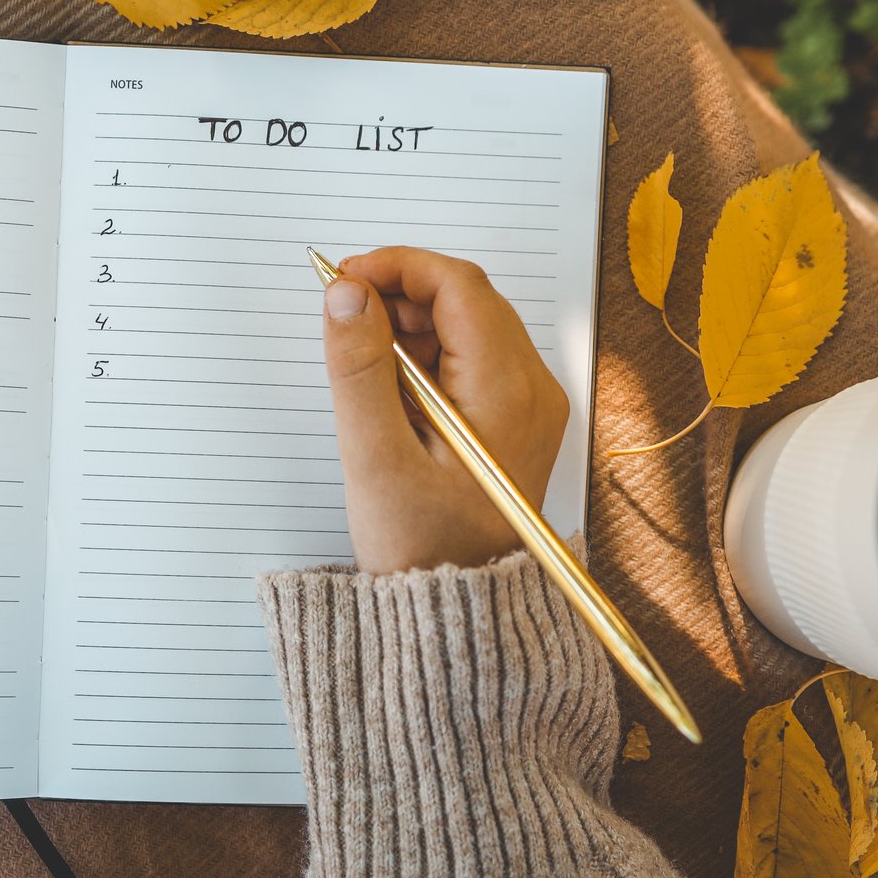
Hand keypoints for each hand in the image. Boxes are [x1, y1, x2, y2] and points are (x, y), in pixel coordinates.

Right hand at [319, 247, 568, 574]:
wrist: (458, 611)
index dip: (398, 267)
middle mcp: (532, 389)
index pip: (460, 286)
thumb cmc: (423, 547)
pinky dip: (427, 353)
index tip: (346, 277)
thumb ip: (358, 367)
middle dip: (402, 291)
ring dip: (412, 322)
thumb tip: (346, 294)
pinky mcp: (514, 418)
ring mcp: (529, 404)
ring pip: (469, 324)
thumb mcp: (375, 456)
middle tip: (344, 310)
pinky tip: (390, 384)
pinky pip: (472, 358)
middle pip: (469, 298)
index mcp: (507, 391)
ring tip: (363, 357)